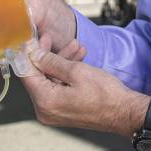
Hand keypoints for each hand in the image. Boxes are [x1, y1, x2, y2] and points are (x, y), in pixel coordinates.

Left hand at [22, 33, 149, 135]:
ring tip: (75, 46)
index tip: (31, 39)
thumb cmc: (105, 95)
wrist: (124, 112)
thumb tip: (34, 53)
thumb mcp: (77, 72)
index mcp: (45, 101)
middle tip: (50, 38)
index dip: (27, 54)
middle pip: (37, 77)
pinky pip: (57, 88)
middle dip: (46, 55)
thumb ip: (51, 61)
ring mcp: (53, 112)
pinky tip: (78, 59)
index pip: (26, 73)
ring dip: (59, 62)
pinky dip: (64, 74)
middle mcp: (45, 110)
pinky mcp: (63, 111)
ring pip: (49, 80)